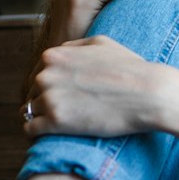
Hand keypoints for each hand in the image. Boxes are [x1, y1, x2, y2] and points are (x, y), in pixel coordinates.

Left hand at [22, 36, 161, 139]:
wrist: (148, 94)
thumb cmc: (131, 68)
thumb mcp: (101, 43)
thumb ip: (75, 46)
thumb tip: (62, 52)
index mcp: (54, 56)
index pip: (38, 73)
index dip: (50, 86)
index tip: (62, 97)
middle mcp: (46, 75)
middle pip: (33, 92)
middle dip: (44, 102)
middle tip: (62, 113)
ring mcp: (49, 98)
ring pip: (29, 111)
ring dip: (41, 118)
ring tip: (57, 127)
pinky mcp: (55, 122)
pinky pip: (30, 129)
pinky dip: (36, 134)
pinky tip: (50, 136)